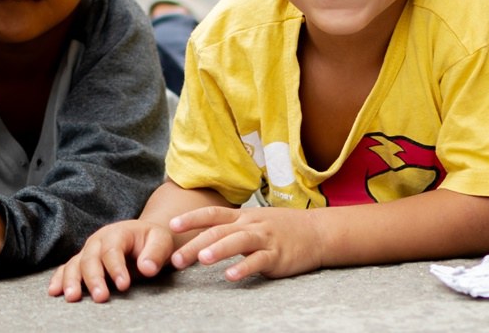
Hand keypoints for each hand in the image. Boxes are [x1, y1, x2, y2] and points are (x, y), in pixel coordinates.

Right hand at [48, 220, 174, 301]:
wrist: (144, 236)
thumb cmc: (153, 240)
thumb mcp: (162, 241)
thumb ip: (156, 253)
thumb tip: (147, 268)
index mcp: (118, 232)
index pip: (113, 250)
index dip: (117, 268)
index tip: (124, 285)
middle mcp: (99, 240)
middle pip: (91, 258)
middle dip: (94, 278)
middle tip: (101, 297)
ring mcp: (88, 250)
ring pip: (75, 264)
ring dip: (72, 281)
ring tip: (73, 297)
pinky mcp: (82, 261)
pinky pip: (67, 268)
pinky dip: (60, 279)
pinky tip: (55, 291)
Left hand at [169, 206, 322, 281]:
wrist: (318, 232)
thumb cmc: (282, 229)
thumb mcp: (255, 221)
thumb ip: (232, 227)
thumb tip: (204, 236)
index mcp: (243, 216)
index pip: (213, 213)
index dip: (191, 218)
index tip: (171, 225)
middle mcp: (251, 224)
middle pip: (219, 231)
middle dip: (195, 244)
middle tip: (176, 259)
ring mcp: (265, 239)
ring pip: (238, 241)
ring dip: (219, 249)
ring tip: (201, 259)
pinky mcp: (277, 255)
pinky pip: (258, 261)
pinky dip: (244, 268)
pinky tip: (231, 276)